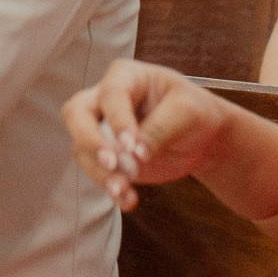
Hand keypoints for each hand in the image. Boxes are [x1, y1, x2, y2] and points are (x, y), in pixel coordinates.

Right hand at [62, 61, 231, 211]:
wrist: (201, 138)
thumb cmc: (194, 112)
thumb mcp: (187, 111)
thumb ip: (161, 127)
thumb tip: (136, 153)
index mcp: (126, 76)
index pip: (111, 95)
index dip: (117, 120)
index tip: (132, 147)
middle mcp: (105, 99)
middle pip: (76, 113)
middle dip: (89, 140)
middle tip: (112, 163)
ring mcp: (102, 128)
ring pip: (81, 147)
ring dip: (100, 172)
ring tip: (124, 191)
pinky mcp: (106, 155)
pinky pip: (95, 171)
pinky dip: (109, 187)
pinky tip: (128, 199)